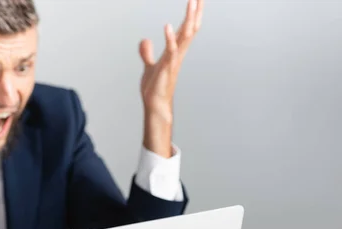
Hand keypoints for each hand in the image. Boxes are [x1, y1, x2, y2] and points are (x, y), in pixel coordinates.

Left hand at [139, 0, 203, 156]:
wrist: (154, 105)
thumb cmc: (155, 87)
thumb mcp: (149, 66)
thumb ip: (147, 52)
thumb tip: (145, 40)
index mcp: (175, 51)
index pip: (186, 29)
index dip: (192, 14)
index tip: (196, 0)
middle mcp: (178, 53)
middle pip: (190, 28)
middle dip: (195, 12)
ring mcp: (174, 60)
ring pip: (186, 36)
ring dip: (189, 19)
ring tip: (192, 2)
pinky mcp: (167, 67)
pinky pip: (171, 50)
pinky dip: (169, 38)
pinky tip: (166, 26)